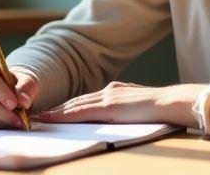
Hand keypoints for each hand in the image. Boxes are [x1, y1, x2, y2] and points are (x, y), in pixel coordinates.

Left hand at [35, 81, 203, 126]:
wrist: (170, 103)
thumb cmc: (160, 109)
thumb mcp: (138, 107)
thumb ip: (125, 109)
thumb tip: (116, 116)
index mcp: (116, 91)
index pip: (86, 100)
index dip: (69, 106)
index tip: (54, 112)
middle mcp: (109, 91)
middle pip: (76, 101)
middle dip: (57, 108)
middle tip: (38, 114)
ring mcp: (107, 97)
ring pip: (74, 105)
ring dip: (55, 112)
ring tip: (39, 117)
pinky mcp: (108, 107)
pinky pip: (80, 112)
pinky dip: (63, 115)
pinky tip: (52, 118)